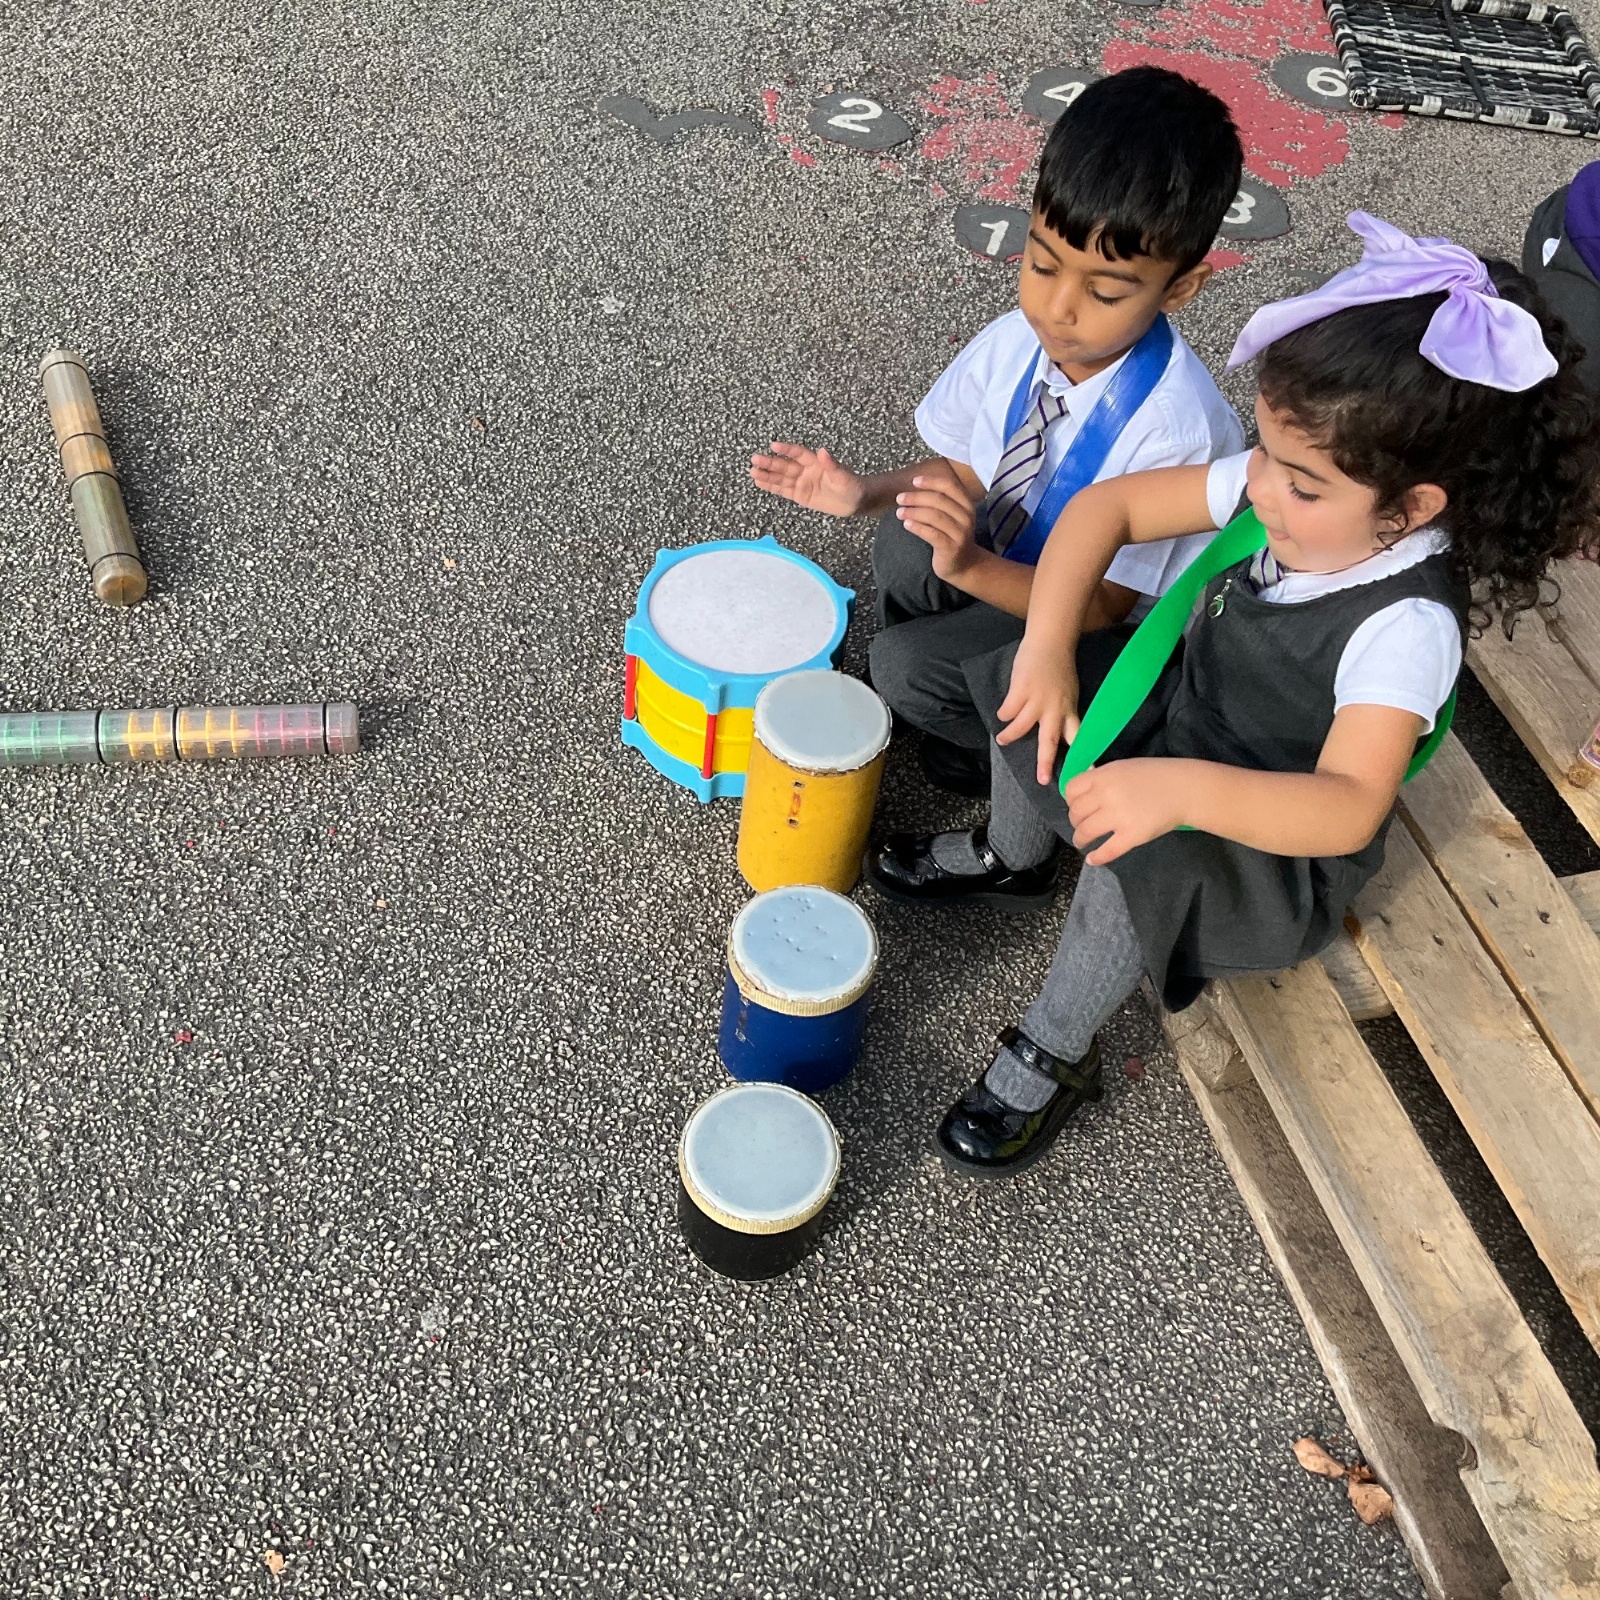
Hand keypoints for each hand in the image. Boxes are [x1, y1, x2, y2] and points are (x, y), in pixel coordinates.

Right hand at [749, 441, 865, 516]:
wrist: (855, 501)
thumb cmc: (852, 486)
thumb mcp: (844, 477)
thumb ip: (833, 465)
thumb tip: (822, 452)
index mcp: (816, 463)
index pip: (798, 454)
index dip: (787, 450)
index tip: (774, 446)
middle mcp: (806, 471)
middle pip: (785, 465)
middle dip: (770, 463)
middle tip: (755, 459)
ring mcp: (802, 483)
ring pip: (781, 478)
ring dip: (767, 475)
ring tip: (752, 471)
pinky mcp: (800, 495)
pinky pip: (783, 490)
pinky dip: (771, 486)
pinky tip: (759, 482)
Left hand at [895, 466, 978, 581]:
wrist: (964, 564)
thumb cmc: (951, 536)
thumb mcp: (950, 516)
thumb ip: (938, 502)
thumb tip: (912, 489)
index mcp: (966, 504)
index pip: (949, 486)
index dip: (931, 481)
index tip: (914, 481)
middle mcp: (966, 517)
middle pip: (939, 500)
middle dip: (916, 497)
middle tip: (899, 498)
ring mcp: (960, 533)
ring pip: (934, 516)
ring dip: (914, 512)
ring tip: (899, 512)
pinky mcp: (952, 548)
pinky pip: (932, 534)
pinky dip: (917, 527)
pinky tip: (906, 524)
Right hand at [996, 636, 1080, 784]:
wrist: (1049, 642)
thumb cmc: (1058, 667)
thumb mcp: (1067, 693)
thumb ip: (1062, 713)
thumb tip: (1055, 732)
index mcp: (1068, 710)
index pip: (1077, 739)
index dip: (1082, 757)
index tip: (1085, 776)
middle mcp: (1055, 709)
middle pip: (1050, 741)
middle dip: (1046, 763)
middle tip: (1042, 780)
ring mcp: (1037, 701)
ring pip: (1021, 728)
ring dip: (1010, 736)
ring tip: (1002, 740)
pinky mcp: (1020, 691)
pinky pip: (1008, 711)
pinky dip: (1004, 713)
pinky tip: (1003, 713)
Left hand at [1063, 759, 1185, 864]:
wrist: (1184, 789)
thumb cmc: (1155, 776)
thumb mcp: (1123, 767)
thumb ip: (1102, 778)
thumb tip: (1082, 792)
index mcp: (1104, 776)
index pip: (1071, 789)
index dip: (1070, 800)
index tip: (1076, 807)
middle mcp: (1107, 795)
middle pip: (1076, 813)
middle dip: (1075, 822)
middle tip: (1081, 826)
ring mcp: (1119, 816)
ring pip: (1086, 832)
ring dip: (1080, 839)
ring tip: (1082, 842)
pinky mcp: (1132, 835)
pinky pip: (1107, 850)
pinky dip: (1097, 857)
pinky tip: (1092, 859)